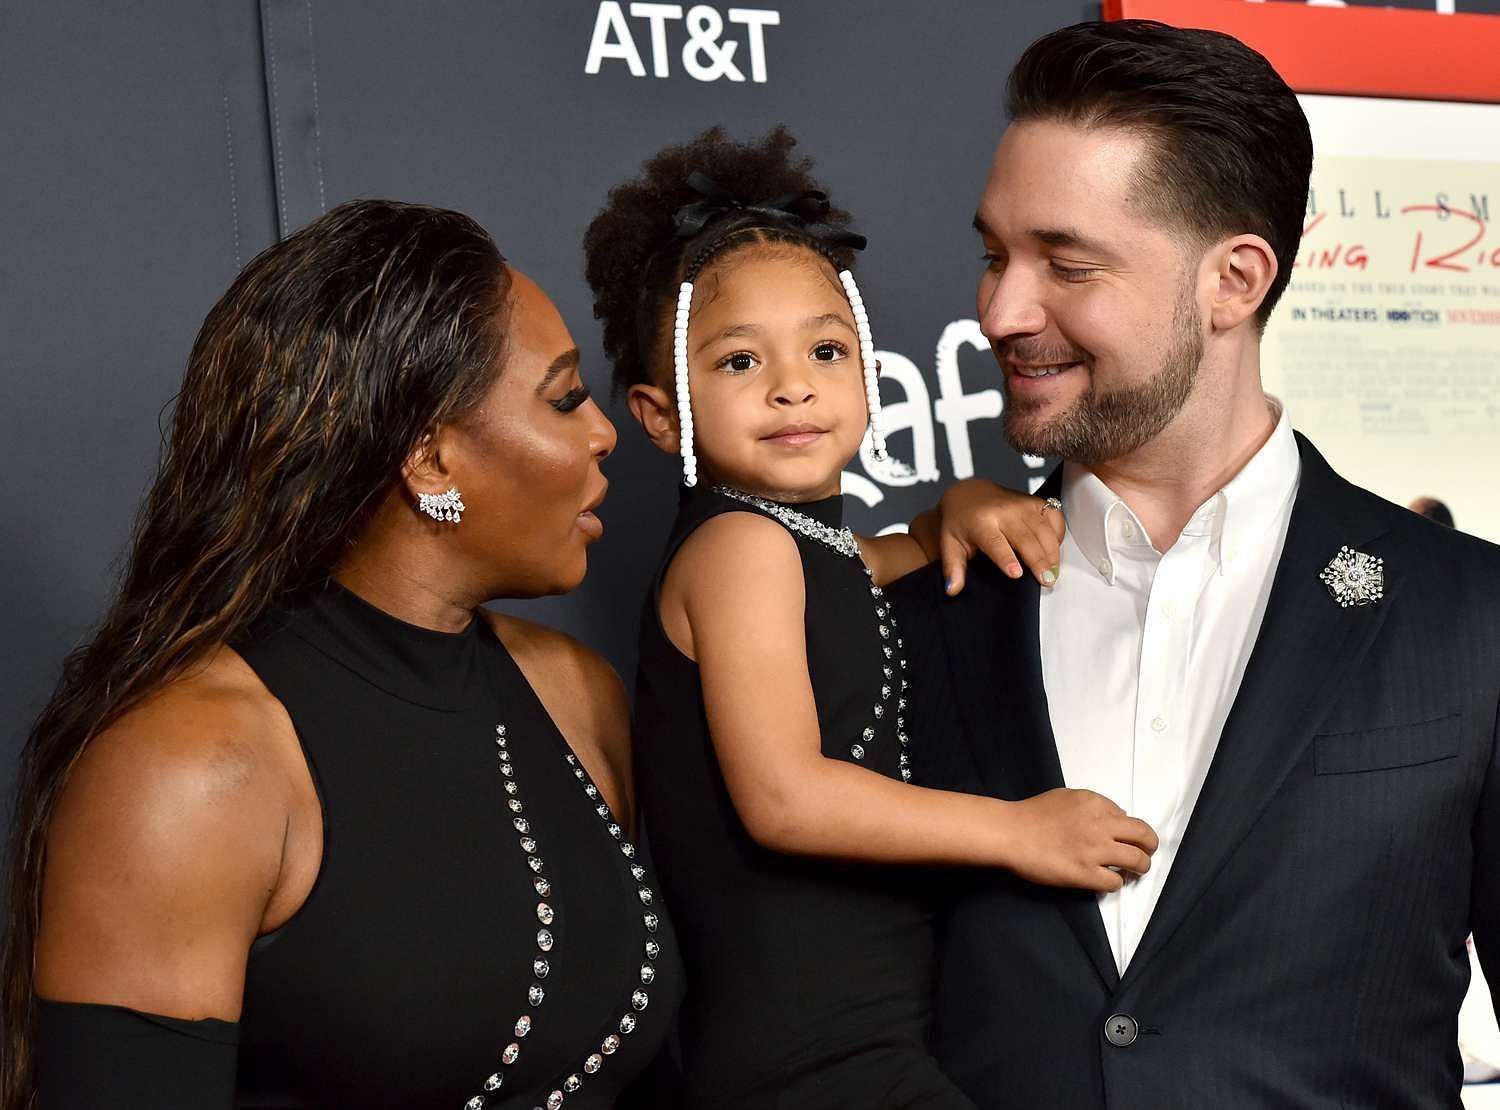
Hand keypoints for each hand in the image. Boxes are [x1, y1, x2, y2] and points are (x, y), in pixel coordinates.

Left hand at [934, 479, 1064, 594]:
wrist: (969, 494)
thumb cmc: (960, 523)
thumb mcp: (950, 545)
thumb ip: (953, 568)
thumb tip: (952, 590)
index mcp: (980, 522)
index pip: (995, 542)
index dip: (1006, 558)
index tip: (1017, 574)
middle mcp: (1003, 511)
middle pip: (1026, 539)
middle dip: (1039, 561)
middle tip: (1047, 582)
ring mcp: (1021, 504)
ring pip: (1043, 530)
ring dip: (1052, 553)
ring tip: (1053, 574)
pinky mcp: (1035, 501)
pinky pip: (1054, 517)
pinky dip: (1058, 534)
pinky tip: (1055, 551)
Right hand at [997, 789, 1157, 891]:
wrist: (1010, 833)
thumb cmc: (1033, 813)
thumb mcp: (1067, 797)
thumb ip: (1093, 805)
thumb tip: (1115, 818)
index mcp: (1096, 804)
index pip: (1128, 818)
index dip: (1129, 829)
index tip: (1123, 837)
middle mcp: (1101, 825)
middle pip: (1144, 836)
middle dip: (1150, 846)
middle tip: (1145, 853)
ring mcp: (1095, 851)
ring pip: (1138, 861)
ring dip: (1140, 867)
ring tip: (1134, 871)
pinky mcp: (1086, 874)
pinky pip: (1115, 882)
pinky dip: (1115, 882)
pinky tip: (1106, 880)